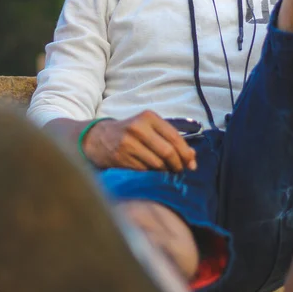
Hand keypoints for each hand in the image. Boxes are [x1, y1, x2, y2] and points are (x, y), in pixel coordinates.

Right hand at [82, 111, 196, 171]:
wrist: (99, 138)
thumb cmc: (131, 133)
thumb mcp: (149, 128)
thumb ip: (171, 139)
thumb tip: (192, 158)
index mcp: (148, 117)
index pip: (174, 137)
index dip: (186, 153)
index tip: (191, 164)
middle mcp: (138, 128)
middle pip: (167, 152)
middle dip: (177, 164)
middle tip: (180, 171)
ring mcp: (128, 143)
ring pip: (157, 163)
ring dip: (165, 171)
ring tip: (165, 170)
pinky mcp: (121, 157)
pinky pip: (144, 170)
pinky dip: (151, 173)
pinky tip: (150, 171)